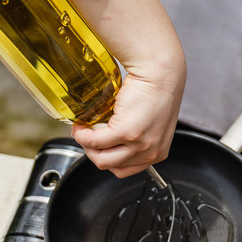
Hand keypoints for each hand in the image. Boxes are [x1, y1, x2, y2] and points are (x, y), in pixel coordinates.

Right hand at [62, 0, 186, 176]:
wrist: (160, 71)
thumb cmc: (156, 89)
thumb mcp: (151, 122)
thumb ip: (136, 137)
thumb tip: (109, 141)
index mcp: (158, 152)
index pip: (126, 170)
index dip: (108, 159)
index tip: (99, 147)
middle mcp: (151, 152)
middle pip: (111, 167)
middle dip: (94, 153)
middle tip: (87, 137)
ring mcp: (139, 144)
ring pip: (101, 159)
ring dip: (86, 146)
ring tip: (82, 131)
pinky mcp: (127, 132)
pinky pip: (95, 142)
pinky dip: (83, 136)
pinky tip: (81, 125)